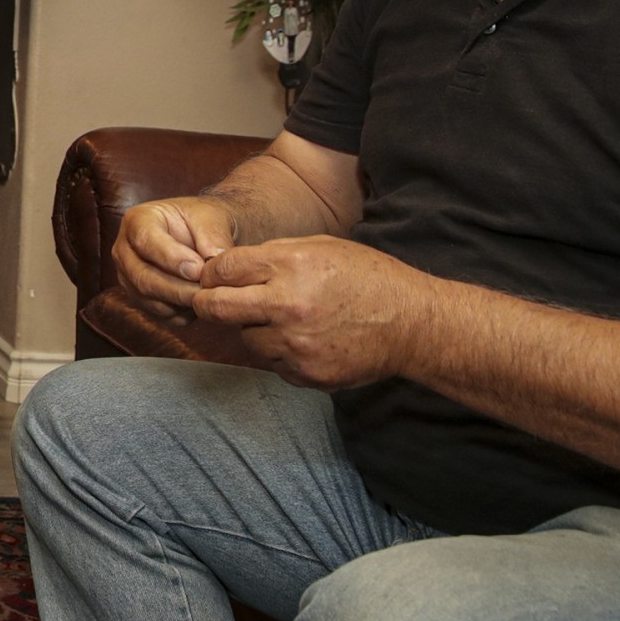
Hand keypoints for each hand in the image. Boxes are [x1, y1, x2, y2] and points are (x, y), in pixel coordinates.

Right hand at [113, 196, 237, 321]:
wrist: (198, 235)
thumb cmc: (201, 221)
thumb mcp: (210, 217)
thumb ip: (212, 237)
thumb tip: (215, 262)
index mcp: (137, 221)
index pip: (145, 240)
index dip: (171, 258)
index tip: (199, 270)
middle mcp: (125, 250)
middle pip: (143, 277)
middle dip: (178, 289)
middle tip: (206, 292)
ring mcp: (128, 276)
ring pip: (148, 299)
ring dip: (181, 303)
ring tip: (207, 295)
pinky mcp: (138, 298)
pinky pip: (158, 314)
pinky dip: (181, 314)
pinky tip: (199, 302)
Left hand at [191, 236, 429, 389]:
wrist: (413, 324)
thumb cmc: (366, 278)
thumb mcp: (319, 247)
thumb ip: (271, 255)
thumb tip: (227, 267)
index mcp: (290, 266)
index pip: (222, 270)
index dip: (212, 273)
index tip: (213, 278)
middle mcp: (288, 306)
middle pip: (217, 307)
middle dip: (207, 303)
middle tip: (208, 302)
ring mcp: (296, 344)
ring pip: (244, 339)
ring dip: (251, 329)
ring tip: (281, 319)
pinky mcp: (307, 373)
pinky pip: (272, 362)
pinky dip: (278, 351)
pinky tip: (304, 339)